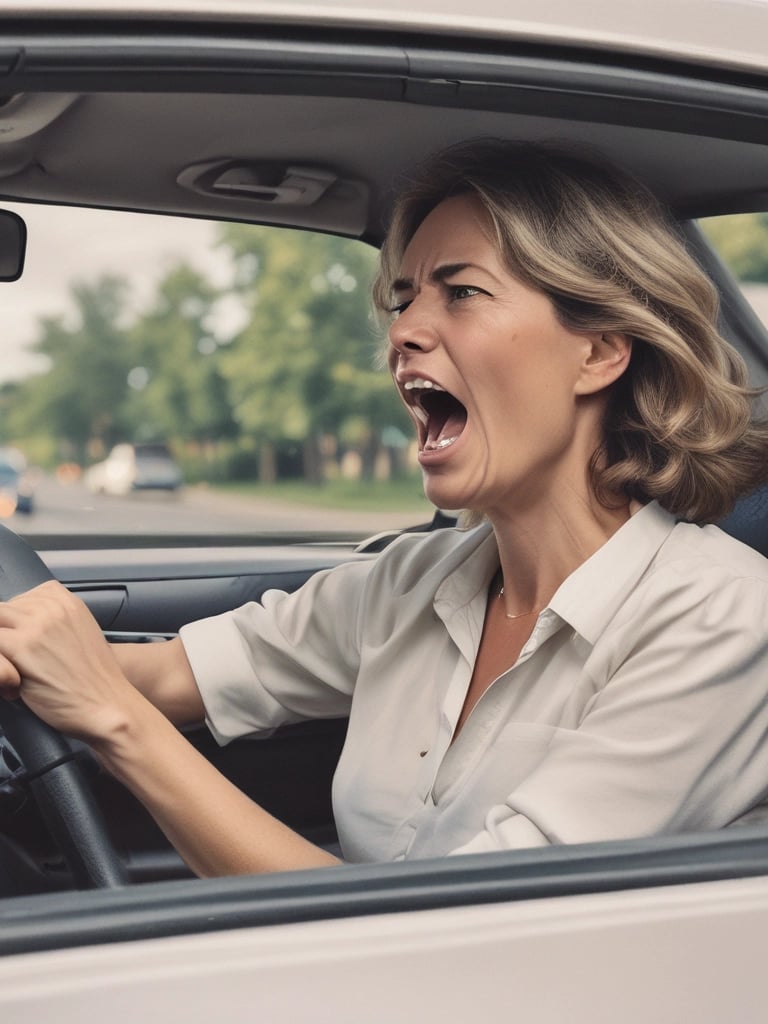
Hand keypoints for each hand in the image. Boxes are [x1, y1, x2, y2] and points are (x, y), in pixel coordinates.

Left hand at [0, 579, 135, 741]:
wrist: (107, 705)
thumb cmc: (94, 680)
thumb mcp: (83, 634)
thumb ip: (57, 623)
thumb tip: (25, 626)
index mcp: (68, 602)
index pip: (25, 596)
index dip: (20, 621)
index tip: (25, 640)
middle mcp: (52, 608)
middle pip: (5, 608)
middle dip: (6, 633)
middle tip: (19, 660)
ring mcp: (36, 626)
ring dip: (1, 647)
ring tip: (16, 669)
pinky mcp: (22, 648)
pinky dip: (0, 664)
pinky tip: (14, 683)